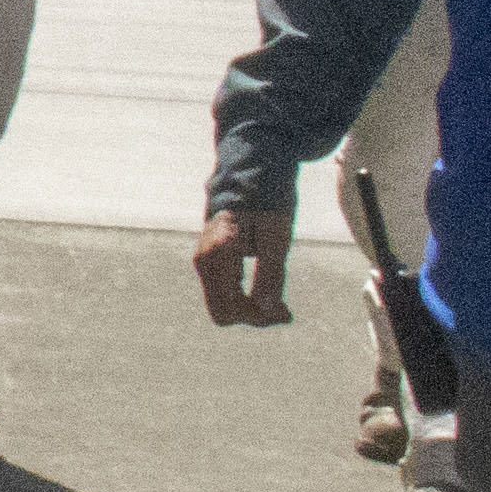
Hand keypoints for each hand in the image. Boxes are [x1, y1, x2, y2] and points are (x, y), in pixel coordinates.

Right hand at [192, 201, 291, 328]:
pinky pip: (222, 292)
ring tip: (279, 302)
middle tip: (285, 310)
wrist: (250, 174)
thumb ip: (270, 275)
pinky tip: (265, 292)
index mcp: (218, 254)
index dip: (260, 317)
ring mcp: (202, 260)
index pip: (231, 307)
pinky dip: (243, 298)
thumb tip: (268, 311)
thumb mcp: (276, 238)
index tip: (287, 312)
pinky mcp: (208, 261)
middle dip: (254, 317)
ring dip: (250, 310)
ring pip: (221, 305)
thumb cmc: (267, 203)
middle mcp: (204, 260)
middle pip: (222, 312)